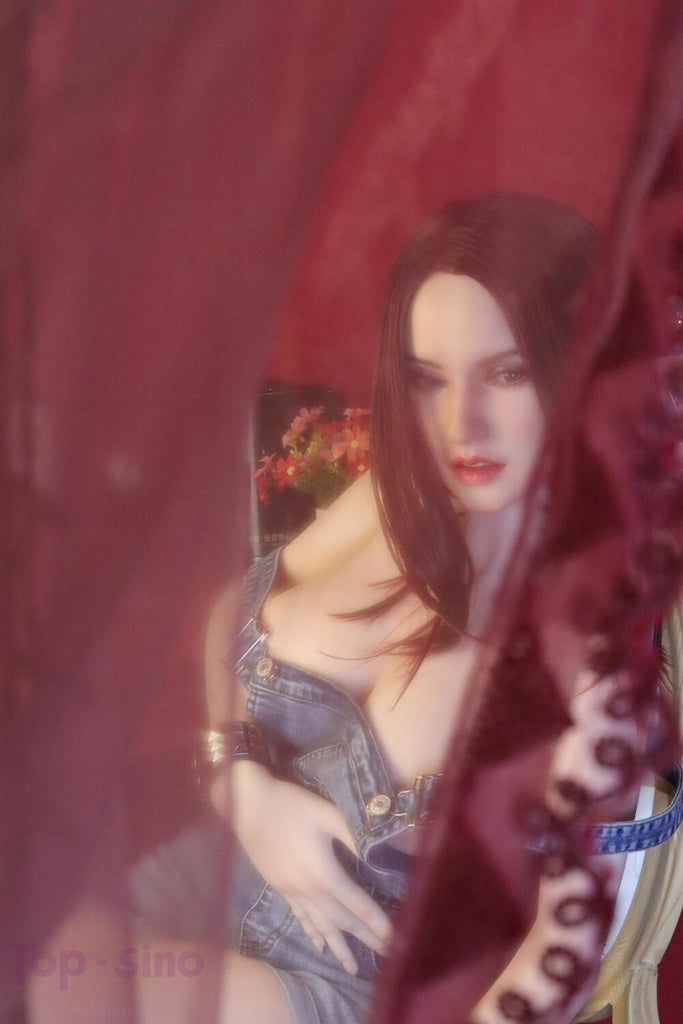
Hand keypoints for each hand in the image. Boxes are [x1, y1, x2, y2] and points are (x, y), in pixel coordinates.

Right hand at [214, 760, 392, 974]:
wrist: (247, 805)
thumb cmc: (291, 805)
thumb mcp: (328, 814)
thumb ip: (354, 836)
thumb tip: (378, 856)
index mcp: (324, 873)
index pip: (357, 904)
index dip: (378, 922)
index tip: (395, 940)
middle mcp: (308, 890)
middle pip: (342, 921)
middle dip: (365, 938)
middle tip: (386, 957)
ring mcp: (291, 891)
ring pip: (320, 926)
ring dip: (338, 947)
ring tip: (352, 969)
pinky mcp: (279, 887)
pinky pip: (300, 917)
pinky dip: (312, 933)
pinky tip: (318, 946)